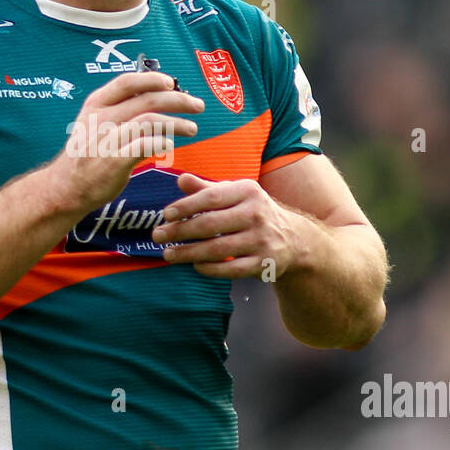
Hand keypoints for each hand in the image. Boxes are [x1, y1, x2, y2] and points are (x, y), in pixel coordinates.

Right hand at [48, 71, 203, 215]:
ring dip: (176, 123)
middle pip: (147, 100)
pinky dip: (161, 142)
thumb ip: (120, 110)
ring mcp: (106, 139)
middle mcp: (101, 118)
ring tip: (192, 128)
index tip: (171, 82)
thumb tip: (155, 97)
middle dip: (178, 100)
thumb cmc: (86, 155)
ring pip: (150, 121)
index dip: (152, 79)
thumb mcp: (94, 123)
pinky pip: (144, 146)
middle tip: (197, 105)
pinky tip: (170, 145)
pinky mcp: (113, 161)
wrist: (65, 187)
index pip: (127, 82)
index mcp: (97, 104)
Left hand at [152, 173, 298, 278]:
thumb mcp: (235, 194)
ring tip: (168, 254)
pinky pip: (231, 269)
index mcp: (247, 191)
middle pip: (211, 224)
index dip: (186, 206)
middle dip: (180, 231)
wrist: (293, 239)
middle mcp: (256, 214)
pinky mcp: (263, 263)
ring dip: (189, 253)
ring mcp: (261, 240)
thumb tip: (180, 180)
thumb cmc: (252, 212)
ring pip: (218, 249)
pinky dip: (211, 269)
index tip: (165, 214)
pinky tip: (195, 266)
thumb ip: (206, 189)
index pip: (211, 197)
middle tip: (157, 236)